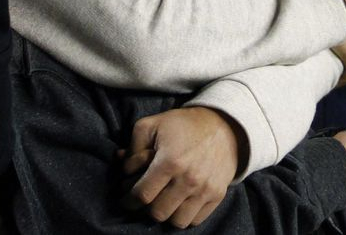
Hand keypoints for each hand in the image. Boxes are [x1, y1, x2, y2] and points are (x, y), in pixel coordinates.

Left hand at [120, 107, 245, 228]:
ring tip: (163, 200)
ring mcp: (204, 190)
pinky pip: (195, 220)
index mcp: (170, 161)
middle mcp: (188, 180)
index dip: (129, 200)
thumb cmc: (183, 124)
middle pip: (158, 213)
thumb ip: (133, 146)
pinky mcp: (217, 196)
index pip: (143, 195)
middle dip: (146, 207)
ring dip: (166, 213)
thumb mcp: (152, 124)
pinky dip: (184, 215)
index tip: (126, 199)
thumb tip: (123, 166)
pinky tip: (179, 201)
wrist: (221, 125)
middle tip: (146, 196)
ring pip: (177, 221)